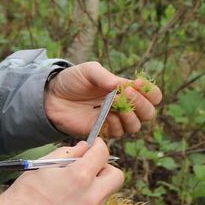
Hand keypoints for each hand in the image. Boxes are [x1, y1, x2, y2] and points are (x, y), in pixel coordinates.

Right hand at [0, 140, 123, 204]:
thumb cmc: (25, 194)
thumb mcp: (43, 165)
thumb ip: (68, 154)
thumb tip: (84, 148)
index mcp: (79, 176)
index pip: (103, 154)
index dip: (99, 146)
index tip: (95, 146)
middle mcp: (90, 196)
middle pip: (117, 176)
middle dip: (106, 168)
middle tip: (90, 167)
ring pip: (106, 193)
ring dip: (97, 184)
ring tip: (74, 185)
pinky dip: (88, 199)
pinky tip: (68, 200)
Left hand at [44, 62, 162, 138]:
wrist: (52, 97)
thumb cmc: (72, 81)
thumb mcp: (88, 71)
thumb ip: (104, 76)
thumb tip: (121, 85)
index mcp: (126, 90)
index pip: (152, 95)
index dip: (150, 92)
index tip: (137, 83)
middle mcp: (124, 107)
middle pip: (148, 113)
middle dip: (142, 104)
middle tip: (126, 93)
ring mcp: (114, 120)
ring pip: (135, 126)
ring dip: (129, 115)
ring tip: (114, 103)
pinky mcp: (103, 132)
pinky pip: (118, 133)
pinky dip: (115, 124)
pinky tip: (105, 115)